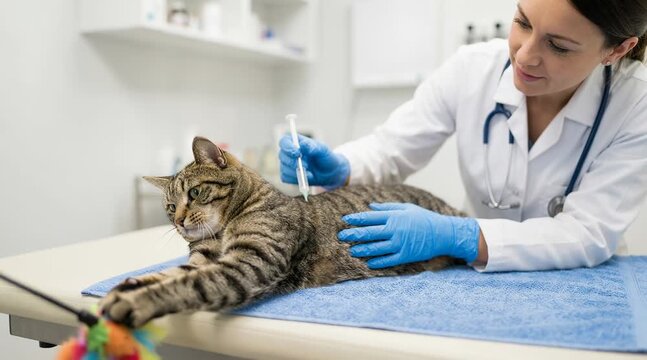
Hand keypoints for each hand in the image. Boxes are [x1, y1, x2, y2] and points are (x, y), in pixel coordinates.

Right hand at [279, 134, 349, 188]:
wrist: (329, 173)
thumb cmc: (325, 157)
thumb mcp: (323, 150)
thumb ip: (313, 146)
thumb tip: (302, 144)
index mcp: (295, 142)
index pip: (284, 142)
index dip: (288, 147)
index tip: (297, 153)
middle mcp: (288, 152)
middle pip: (281, 155)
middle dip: (293, 162)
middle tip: (306, 165)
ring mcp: (286, 164)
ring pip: (284, 168)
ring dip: (297, 172)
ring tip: (310, 173)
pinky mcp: (287, 175)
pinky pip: (286, 178)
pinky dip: (296, 179)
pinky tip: (306, 177)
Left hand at [338, 203, 479, 268]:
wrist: (443, 233)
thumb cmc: (423, 218)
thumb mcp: (406, 208)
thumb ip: (387, 207)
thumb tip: (370, 206)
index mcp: (394, 217)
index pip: (370, 217)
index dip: (356, 219)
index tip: (345, 220)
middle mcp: (395, 230)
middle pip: (369, 233)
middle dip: (354, 235)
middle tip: (341, 236)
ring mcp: (400, 244)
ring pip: (376, 248)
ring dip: (362, 250)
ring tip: (352, 251)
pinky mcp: (405, 255)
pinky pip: (388, 260)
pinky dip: (378, 262)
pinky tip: (369, 263)